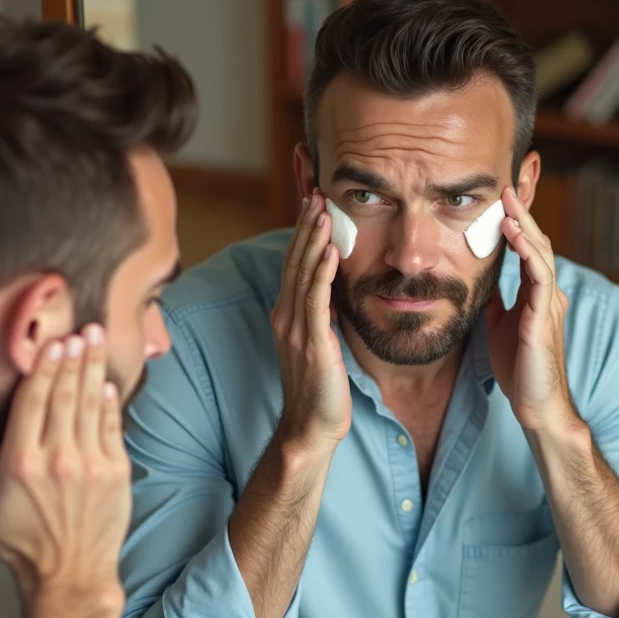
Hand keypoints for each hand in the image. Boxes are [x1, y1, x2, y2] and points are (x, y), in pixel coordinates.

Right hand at [0, 325, 130, 617]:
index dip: (44, 368)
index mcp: (21, 465)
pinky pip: (112, 426)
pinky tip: (107, 381)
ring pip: (92, 403)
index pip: (33, 403)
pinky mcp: (116, 472)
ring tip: (96, 339)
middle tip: (79, 329)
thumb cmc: (21, 544)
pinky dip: (110, 401)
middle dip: (73, 358)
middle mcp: (58, 460)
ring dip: (94, 368)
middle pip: (66, 394)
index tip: (50, 344)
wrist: (70, 575)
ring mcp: (91, 464)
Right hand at [271, 192, 350, 456]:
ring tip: (321, 208)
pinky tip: (329, 250)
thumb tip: (333, 289)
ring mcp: (295, 328)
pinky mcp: (310, 342)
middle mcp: (285, 315)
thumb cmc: (320, 389)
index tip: (314, 201)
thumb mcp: (320, 342)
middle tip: (315, 189)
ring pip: (302, 273)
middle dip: (306, 224)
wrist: (310, 428)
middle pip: (294, 260)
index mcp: (287, 314)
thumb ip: (321, 314)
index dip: (303, 231)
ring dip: (312, 238)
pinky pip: (315, 300)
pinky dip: (321, 272)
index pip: (294, 263)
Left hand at [485, 187, 579, 435]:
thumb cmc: (519, 369)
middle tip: (507, 183)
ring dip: (524, 223)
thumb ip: (494, 300)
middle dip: (522, 212)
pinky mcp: (545, 316)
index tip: (500, 196)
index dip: (515, 221)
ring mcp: (549, 302)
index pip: (526, 247)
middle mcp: (547, 292)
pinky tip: (515, 233)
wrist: (535, 406)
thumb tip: (475, 279)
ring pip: (540, 251)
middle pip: (536, 241)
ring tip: (508, 199)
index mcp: (535, 293)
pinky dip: (528, 251)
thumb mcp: (499, 325)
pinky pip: (539, 275)